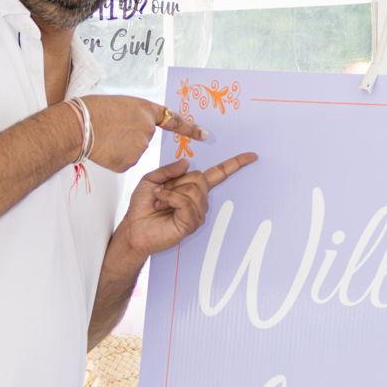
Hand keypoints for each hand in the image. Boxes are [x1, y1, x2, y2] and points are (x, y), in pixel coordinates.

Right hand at [79, 95, 207, 173]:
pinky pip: (125, 161)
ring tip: (105, 137)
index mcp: (146, 111)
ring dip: (122, 147)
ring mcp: (140, 149)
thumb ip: (135, 116)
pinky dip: (115, 157)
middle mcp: (147, 131)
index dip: (190, 128)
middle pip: (144, 138)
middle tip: (112, 129)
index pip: (174, 120)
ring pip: (134, 151)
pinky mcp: (129, 163)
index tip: (204, 135)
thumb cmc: (95, 111)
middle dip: (130, 136)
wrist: (80, 127)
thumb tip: (138, 128)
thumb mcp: (121, 104)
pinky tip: (105, 149)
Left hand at [114, 151, 257, 258]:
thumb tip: (188, 162)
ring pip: (193, 190)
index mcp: (192, 188)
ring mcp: (197, 213)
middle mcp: (199, 201)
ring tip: (160, 201)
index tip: (251, 156)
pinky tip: (161, 204)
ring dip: (171, 192)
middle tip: (161, 192)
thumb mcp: (151, 180)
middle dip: (177, 181)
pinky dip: (171, 199)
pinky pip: (186, 203)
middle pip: (200, 178)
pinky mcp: (191, 224)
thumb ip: (169, 170)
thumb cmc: (142, 207)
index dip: (234, 164)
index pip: (218, 174)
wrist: (134, 229)